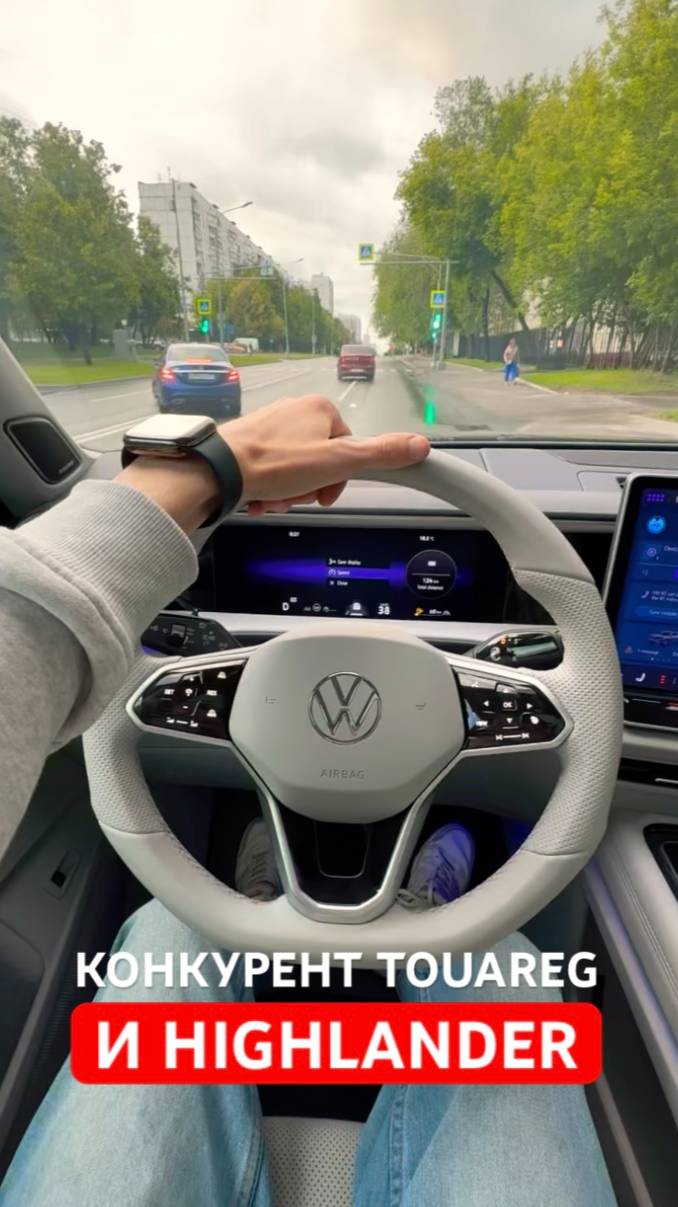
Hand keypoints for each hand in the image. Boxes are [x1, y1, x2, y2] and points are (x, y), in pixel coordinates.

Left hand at [220, 394, 429, 515]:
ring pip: (294, 469)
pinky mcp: (248, 442)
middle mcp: (294, 410)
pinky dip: (268, 488)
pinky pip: (270, 470)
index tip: (325, 493)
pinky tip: (258, 496)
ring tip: (272, 497)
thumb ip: (380, 454)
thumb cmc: (273, 463)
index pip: (347, 448)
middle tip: (294, 496)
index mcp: (320, 409)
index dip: (339, 478)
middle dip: (309, 488)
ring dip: (287, 492)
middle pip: (320, 461)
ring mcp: (269, 426)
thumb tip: (420, 445)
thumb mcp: (338, 462)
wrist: (217, 470)